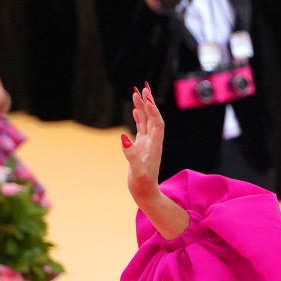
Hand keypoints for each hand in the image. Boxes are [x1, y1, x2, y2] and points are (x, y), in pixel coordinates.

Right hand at [123, 85, 164, 207]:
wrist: (145, 193)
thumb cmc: (142, 184)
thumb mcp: (137, 172)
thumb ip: (131, 155)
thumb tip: (123, 137)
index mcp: (154, 146)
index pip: (157, 123)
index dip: (153, 110)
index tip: (146, 97)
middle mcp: (153, 142)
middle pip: (153, 118)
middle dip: (149, 102)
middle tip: (143, 87)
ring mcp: (147, 143)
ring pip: (146, 121)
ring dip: (143, 107)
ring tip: (137, 92)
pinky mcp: (141, 146)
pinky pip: (141, 128)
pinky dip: (139, 117)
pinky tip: (136, 110)